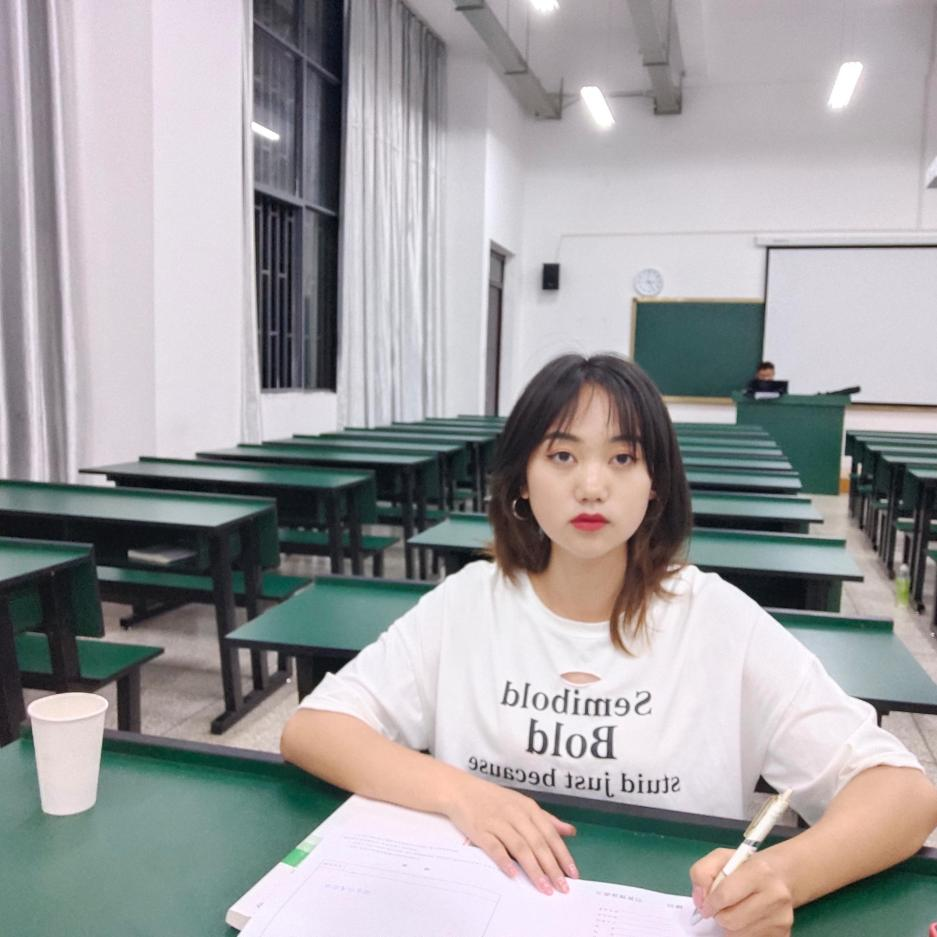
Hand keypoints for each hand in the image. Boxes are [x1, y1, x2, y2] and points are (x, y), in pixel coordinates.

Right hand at [444, 772, 577, 894]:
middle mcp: (515, 814)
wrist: (461, 790)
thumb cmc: (494, 799)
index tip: (573, 875)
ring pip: (520, 847)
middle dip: (552, 867)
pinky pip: (494, 847)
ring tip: (544, 888)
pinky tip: (514, 875)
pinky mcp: (480, 831)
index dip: (562, 854)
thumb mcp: (522, 803)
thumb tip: (570, 831)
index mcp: (528, 808)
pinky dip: (504, 861)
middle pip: (537, 843)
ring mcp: (497, 822)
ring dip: (534, 869)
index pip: (550, 834)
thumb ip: (546, 819)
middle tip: (562, 888)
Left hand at [690, 849, 793, 935]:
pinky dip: (742, 933)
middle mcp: (775, 895)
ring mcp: (782, 917)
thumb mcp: (720, 859)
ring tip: (735, 911)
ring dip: (730, 927)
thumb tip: (700, 901)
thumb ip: (702, 873)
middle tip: (720, 908)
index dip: (709, 903)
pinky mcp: (784, 934)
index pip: (725, 895)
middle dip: (719, 915)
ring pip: (739, 935)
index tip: (705, 906)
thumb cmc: (745, 866)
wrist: (780, 876)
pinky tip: (747, 920)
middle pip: (731, 920)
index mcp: (759, 871)